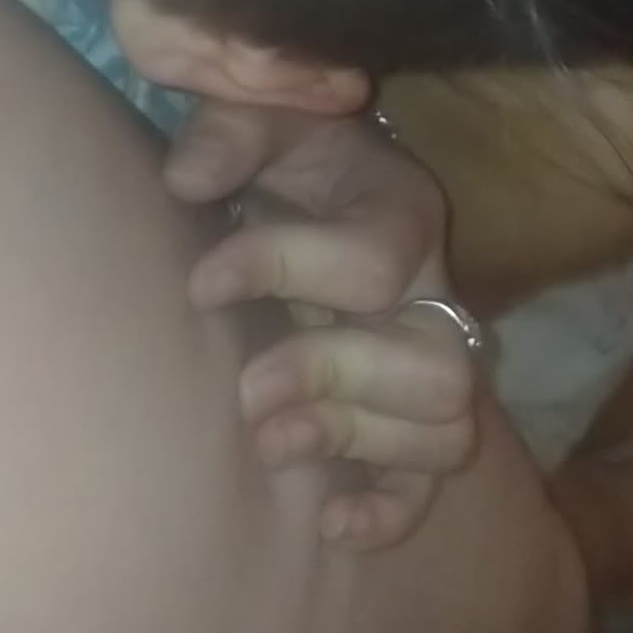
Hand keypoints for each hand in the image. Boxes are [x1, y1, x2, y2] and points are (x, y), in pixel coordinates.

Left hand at [167, 105, 481, 548]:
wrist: (311, 179)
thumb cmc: (283, 150)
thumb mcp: (260, 112)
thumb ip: (228, 131)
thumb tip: (187, 181)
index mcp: (401, 211)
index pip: (371, 262)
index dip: (282, 271)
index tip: (201, 282)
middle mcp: (433, 290)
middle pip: (435, 365)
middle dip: (334, 380)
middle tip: (248, 388)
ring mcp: (430, 357)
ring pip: (446, 429)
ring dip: (353, 443)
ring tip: (270, 440)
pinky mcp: (411, 414)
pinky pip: (432, 480)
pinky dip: (389, 510)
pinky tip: (328, 520)